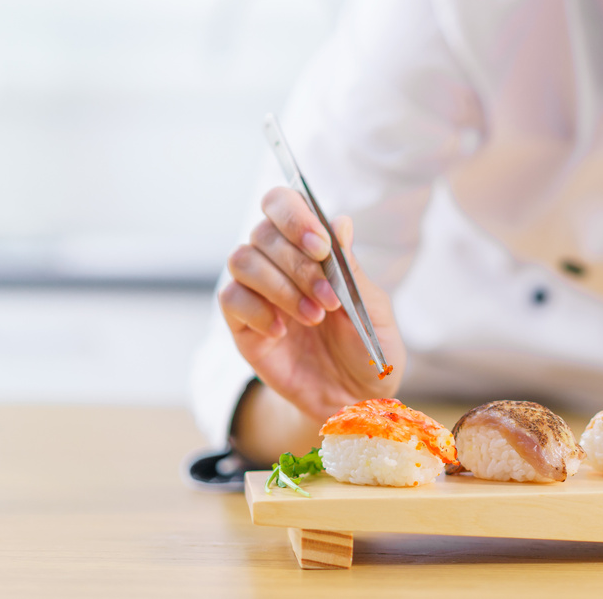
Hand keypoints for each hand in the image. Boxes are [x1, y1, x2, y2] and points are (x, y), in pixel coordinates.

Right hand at [218, 186, 405, 423]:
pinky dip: (258, 311)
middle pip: (262, 231)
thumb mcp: (372, 310)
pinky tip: (282, 332)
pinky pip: (230, 299)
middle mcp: (280, 263)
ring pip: (242, 259)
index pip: (283, 203)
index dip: (295, 215)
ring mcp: (258, 292)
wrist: (353, 399)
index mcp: (312, 248)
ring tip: (313, 318)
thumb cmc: (367, 349)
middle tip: (329, 301)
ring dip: (281, 288)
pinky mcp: (242, 324)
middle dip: (298, 264)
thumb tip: (340, 221)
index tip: (320, 247)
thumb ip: (351, 268)